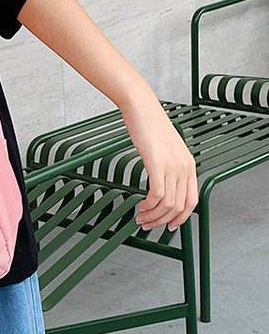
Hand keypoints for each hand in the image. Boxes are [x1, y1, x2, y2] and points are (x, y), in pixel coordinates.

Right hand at [119, 93, 198, 230]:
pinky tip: (140, 205)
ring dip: (153, 215)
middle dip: (162, 221)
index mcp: (189, 165)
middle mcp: (184, 167)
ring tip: (141, 217)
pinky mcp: (157, 163)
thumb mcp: (165, 149)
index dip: (181, 218)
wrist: (141, 108)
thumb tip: (160, 185)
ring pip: (167, 204)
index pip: (191, 201)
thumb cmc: (149, 126)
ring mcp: (172, 166)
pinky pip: (157, 194)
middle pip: (178, 206)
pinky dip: (149, 205)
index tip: (168, 225)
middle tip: (148, 224)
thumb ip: (167, 167)